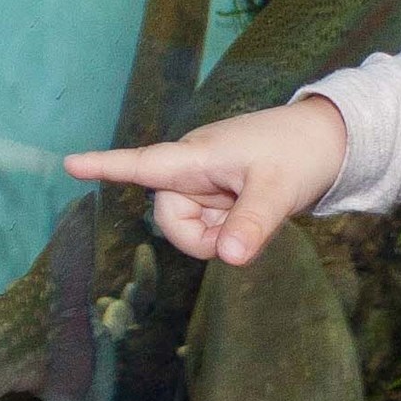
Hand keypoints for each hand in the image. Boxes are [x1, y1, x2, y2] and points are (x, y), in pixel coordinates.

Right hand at [64, 98, 348, 263]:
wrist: (331, 141)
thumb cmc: (300, 152)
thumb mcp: (280, 190)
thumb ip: (253, 224)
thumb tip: (229, 259)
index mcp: (196, 156)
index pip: (142, 164)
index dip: (105, 167)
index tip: (69, 164)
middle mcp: (192, 168)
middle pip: (170, 219)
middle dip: (202, 237)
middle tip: (243, 228)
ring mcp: (205, 184)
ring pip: (191, 229)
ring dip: (220, 234)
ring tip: (254, 209)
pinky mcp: (219, 197)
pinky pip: (211, 228)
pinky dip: (230, 231)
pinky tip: (254, 213)